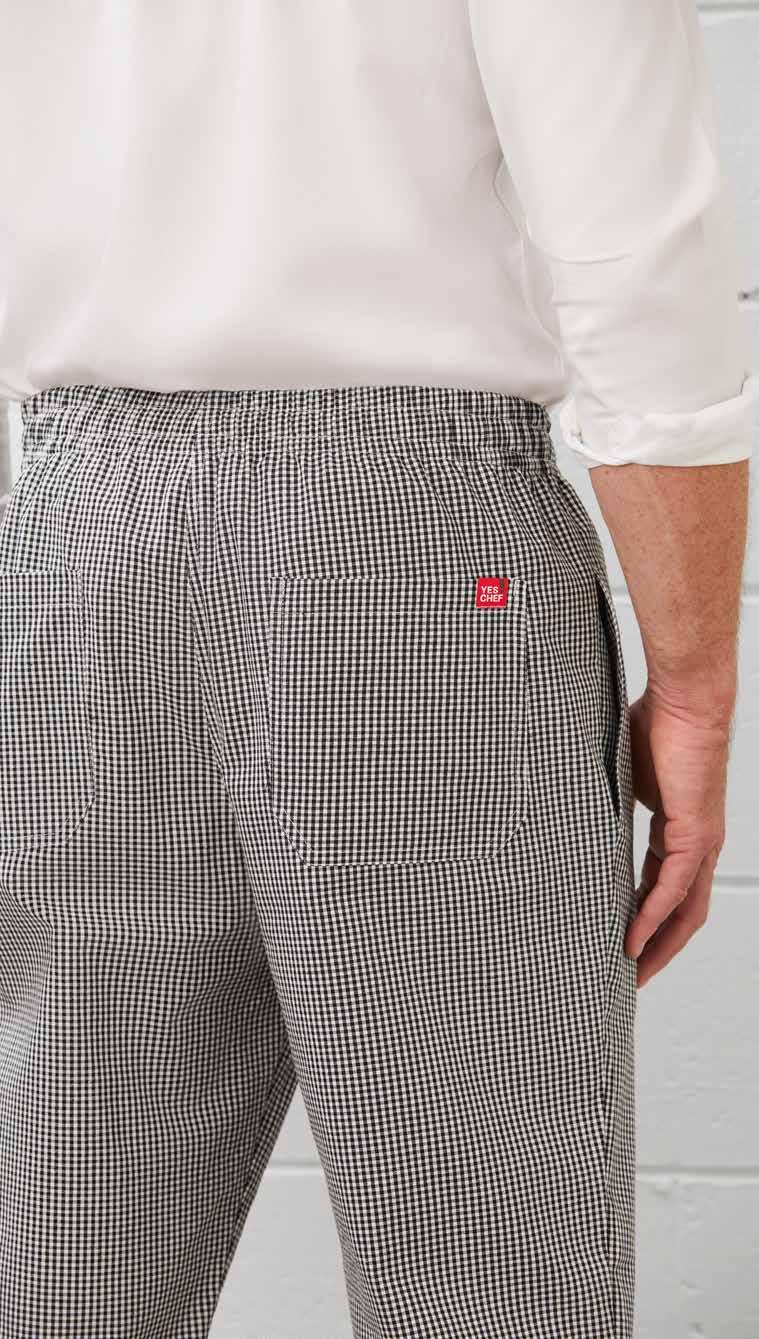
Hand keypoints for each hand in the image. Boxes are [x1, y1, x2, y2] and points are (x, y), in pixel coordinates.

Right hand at [624, 681, 733, 987]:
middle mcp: (696, 841)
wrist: (685, 698)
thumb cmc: (656, 720)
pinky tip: (633, 939)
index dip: (646, 917)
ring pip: (683, 908)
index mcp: (678, 828)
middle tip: (630, 974)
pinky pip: (672, 888)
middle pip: (682, 910)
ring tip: (631, 970)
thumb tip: (563, 805)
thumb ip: (603, 799)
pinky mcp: (696, 834)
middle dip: (658, 946)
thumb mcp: (620, 773)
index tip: (621, 939)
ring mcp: (700, 840)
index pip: (664, 886)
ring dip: (658, 944)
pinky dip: (653, 918)